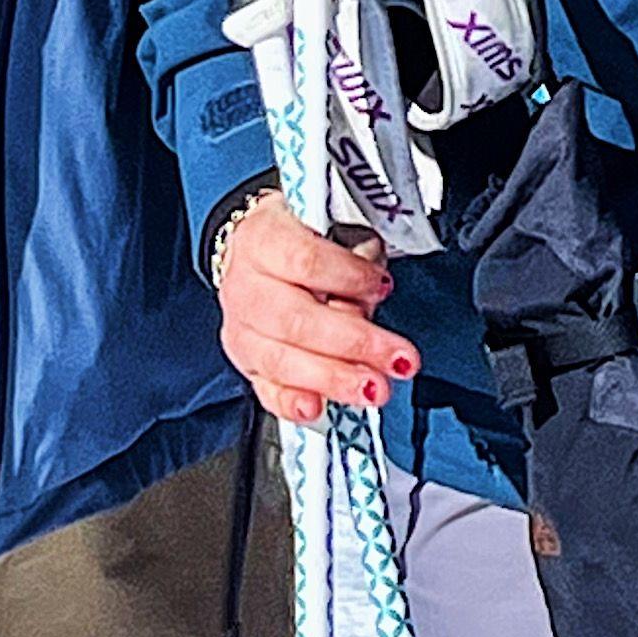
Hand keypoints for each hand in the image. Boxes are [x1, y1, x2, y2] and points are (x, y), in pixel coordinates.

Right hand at [214, 191, 421, 428]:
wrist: (252, 254)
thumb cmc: (297, 240)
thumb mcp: (326, 228)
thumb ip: (354, 258)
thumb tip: (372, 296)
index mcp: (263, 240)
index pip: (304, 261)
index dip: (348, 276)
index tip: (382, 286)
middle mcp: (245, 286)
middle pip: (297, 320)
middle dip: (354, 343)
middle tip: (395, 358)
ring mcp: (242, 329)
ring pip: (282, 360)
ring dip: (334, 379)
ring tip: (374, 389)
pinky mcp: (247, 363)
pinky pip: (265, 389)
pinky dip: (291, 403)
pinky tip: (317, 409)